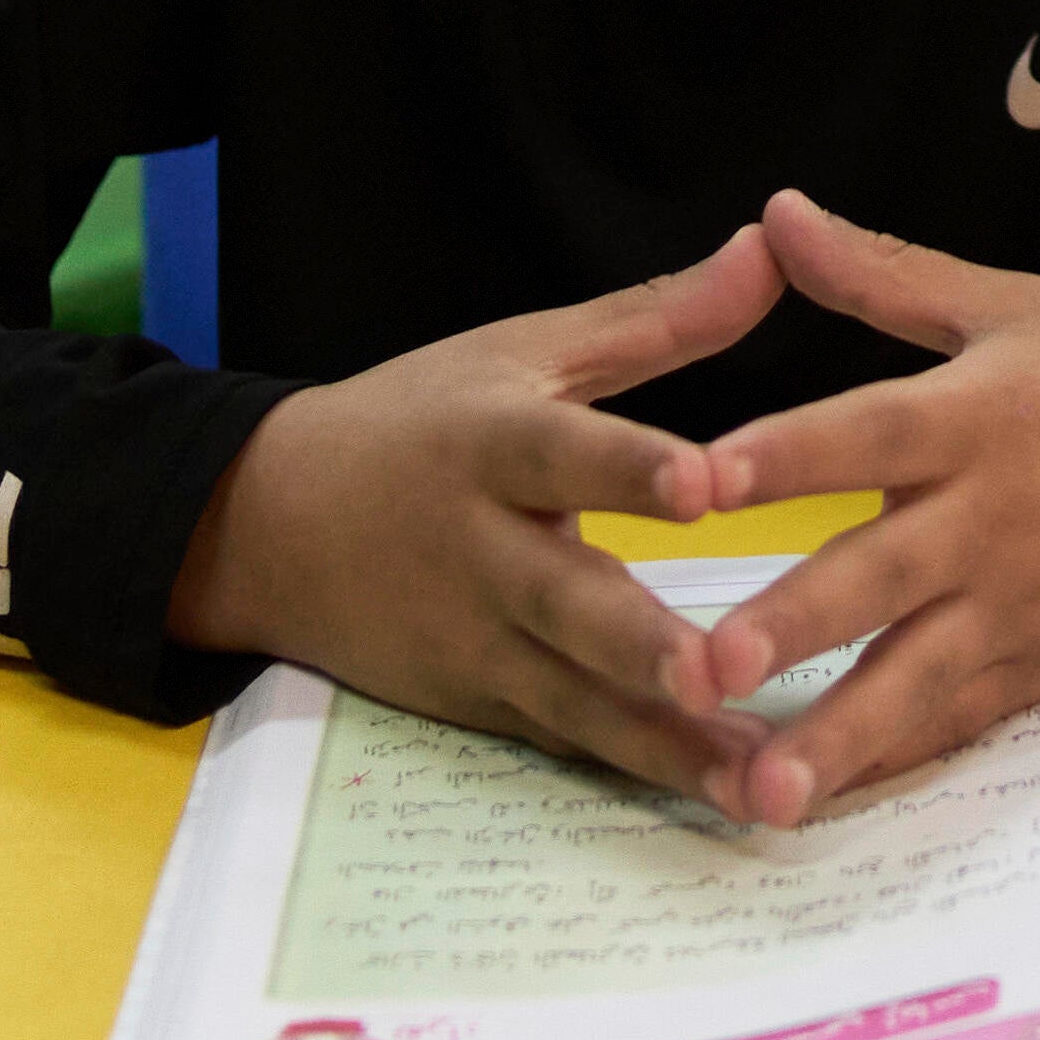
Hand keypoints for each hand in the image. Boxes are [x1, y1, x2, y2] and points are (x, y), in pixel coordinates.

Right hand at [161, 225, 770, 800]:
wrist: (268, 526)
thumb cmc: (418, 422)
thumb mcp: (524, 350)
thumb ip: (657, 317)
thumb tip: (772, 244)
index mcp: (491, 444)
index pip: (562, 453)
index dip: (628, 469)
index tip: (704, 486)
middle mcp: (479, 552)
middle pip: (563, 601)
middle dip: (640, 645)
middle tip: (720, 674)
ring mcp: (475, 643)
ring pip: (573, 700)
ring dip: (663, 742)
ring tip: (754, 777)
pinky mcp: (480, 706)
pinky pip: (567, 743)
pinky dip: (638, 771)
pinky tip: (722, 795)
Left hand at [674, 190, 1039, 826]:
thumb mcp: (1006, 307)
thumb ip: (881, 274)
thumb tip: (774, 214)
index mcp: (978, 416)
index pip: (869, 431)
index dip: (784, 454)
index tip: (698, 481)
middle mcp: (990, 519)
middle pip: (881, 575)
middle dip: (794, 625)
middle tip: (706, 669)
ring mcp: (1015, 606)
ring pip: (916, 679)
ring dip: (834, 737)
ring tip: (756, 797)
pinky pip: (957, 724)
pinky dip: (889, 765)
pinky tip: (815, 804)